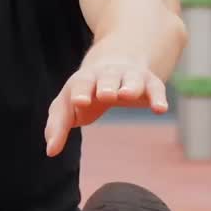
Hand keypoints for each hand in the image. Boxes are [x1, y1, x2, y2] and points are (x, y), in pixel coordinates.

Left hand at [45, 56, 168, 156]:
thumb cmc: (87, 90)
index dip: (80, 93)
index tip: (79, 102)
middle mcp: (107, 75)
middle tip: (105, 94)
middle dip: (106, 85)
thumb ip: (58, 126)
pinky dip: (158, 97)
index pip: (80, 85)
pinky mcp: (150, 82)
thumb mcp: (68, 104)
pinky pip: (155, 88)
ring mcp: (130, 76)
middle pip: (106, 79)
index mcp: (84, 80)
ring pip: (132, 79)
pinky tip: (160, 109)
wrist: (117, 60)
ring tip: (127, 94)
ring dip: (130, 86)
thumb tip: (50, 151)